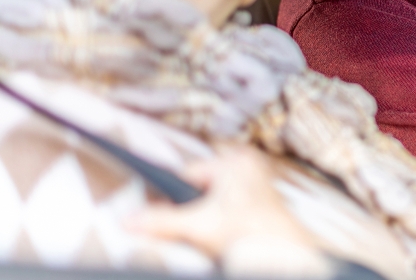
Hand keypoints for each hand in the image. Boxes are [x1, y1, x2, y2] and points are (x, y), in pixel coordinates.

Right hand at [126, 143, 317, 258]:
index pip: (187, 174)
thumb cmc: (253, 233)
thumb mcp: (199, 227)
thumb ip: (161, 222)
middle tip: (202, 227)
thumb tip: (129, 219)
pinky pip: (230, 207)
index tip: (162, 213)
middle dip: (194, 209)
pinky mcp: (262, 201)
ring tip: (218, 231)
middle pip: (200, 188)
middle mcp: (247, 165)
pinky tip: (228, 234)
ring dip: (209, 217)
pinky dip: (223, 221)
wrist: (286, 255)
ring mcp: (257, 183)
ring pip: (214, 200)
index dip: (173, 197)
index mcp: (233, 161)